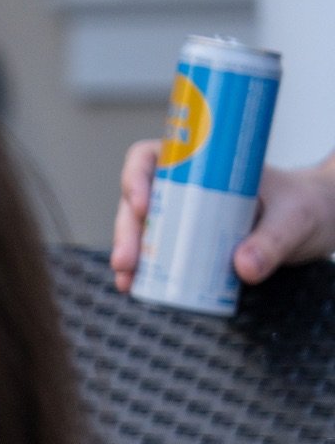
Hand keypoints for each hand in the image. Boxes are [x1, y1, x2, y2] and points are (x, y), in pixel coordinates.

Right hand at [114, 141, 334, 292]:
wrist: (323, 221)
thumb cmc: (310, 205)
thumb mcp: (297, 218)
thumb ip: (274, 241)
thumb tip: (242, 268)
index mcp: (208, 164)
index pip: (156, 156)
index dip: (137, 177)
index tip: (143, 206)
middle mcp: (190, 187)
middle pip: (140, 199)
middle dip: (127, 230)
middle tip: (128, 260)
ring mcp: (188, 216)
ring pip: (143, 228)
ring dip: (129, 252)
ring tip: (128, 280)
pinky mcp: (192, 243)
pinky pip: (158, 252)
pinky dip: (143, 270)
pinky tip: (136, 286)